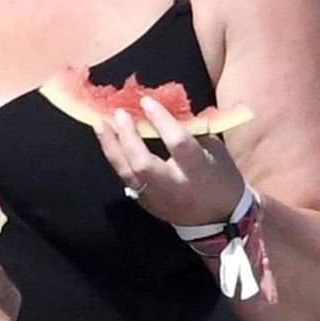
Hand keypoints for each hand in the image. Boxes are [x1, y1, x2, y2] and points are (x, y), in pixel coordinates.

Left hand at [99, 95, 245, 226]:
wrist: (218, 219)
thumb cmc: (220, 176)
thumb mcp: (215, 150)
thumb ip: (191, 130)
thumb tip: (166, 106)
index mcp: (198, 170)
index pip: (177, 142)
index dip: (161, 120)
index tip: (146, 101)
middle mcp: (173, 186)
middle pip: (143, 163)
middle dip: (128, 136)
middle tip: (119, 113)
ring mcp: (155, 197)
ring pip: (126, 173)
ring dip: (111, 146)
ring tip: (100, 124)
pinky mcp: (144, 202)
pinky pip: (125, 177)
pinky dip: (116, 157)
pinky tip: (108, 140)